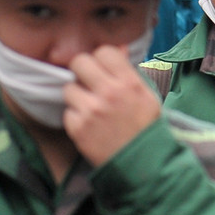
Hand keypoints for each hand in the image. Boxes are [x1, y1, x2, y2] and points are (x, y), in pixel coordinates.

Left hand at [63, 45, 162, 166]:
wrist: (143, 165)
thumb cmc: (146, 128)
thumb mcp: (147, 96)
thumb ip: (129, 72)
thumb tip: (119, 49)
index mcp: (129, 82)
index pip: (104, 51)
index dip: (101, 59)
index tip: (103, 69)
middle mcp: (109, 93)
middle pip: (80, 62)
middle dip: (82, 71)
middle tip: (89, 82)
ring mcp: (91, 111)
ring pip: (69, 88)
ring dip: (77, 96)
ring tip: (91, 108)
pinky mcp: (78, 128)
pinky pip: (67, 112)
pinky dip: (76, 118)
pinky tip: (90, 125)